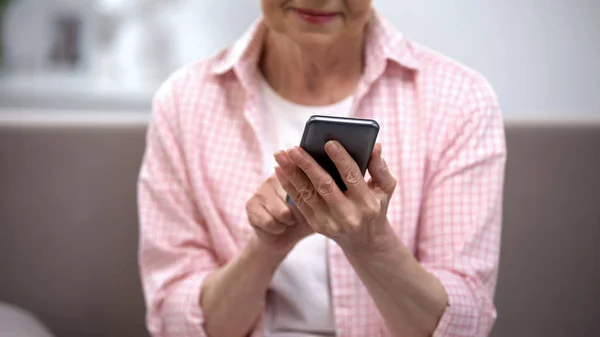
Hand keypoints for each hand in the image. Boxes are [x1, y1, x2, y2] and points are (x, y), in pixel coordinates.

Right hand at [245, 175, 313, 254]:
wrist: (282, 237)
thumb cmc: (303, 219)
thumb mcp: (316, 207)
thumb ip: (321, 194)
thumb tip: (327, 186)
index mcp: (291, 173)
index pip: (303, 181)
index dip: (309, 200)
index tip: (308, 209)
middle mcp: (274, 178)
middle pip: (294, 198)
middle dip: (299, 214)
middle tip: (296, 216)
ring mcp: (261, 190)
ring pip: (282, 212)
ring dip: (287, 222)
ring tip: (287, 221)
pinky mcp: (251, 205)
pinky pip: (270, 222)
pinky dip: (277, 229)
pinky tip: (277, 226)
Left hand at [273, 142, 396, 253]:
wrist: (364, 241)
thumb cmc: (375, 206)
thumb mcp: (385, 189)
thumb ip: (380, 167)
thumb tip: (375, 146)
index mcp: (367, 203)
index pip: (352, 176)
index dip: (340, 159)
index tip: (328, 142)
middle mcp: (349, 215)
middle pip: (325, 185)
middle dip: (307, 165)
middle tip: (294, 148)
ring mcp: (330, 222)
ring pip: (307, 193)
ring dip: (291, 173)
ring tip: (280, 155)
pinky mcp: (317, 225)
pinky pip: (300, 202)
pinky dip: (288, 185)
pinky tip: (280, 169)